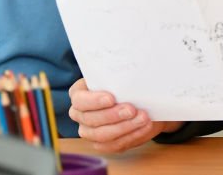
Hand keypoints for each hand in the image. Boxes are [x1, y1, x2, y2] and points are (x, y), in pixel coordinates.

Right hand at [67, 78, 182, 152]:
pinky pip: (115, 145)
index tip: (111, 98)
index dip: (94, 101)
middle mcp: (79, 114)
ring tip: (142, 118)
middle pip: (90, 119)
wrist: (138, 100)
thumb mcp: (120, 77)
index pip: (79, 100)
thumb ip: (118, 78)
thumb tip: (127, 77)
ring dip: (125, 127)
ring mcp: (89, 131)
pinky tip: (144, 126)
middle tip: (132, 109)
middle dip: (113, 115)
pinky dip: (132, 135)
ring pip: (102, 135)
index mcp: (79, 94)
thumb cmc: (124, 85)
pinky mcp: (103, 144)